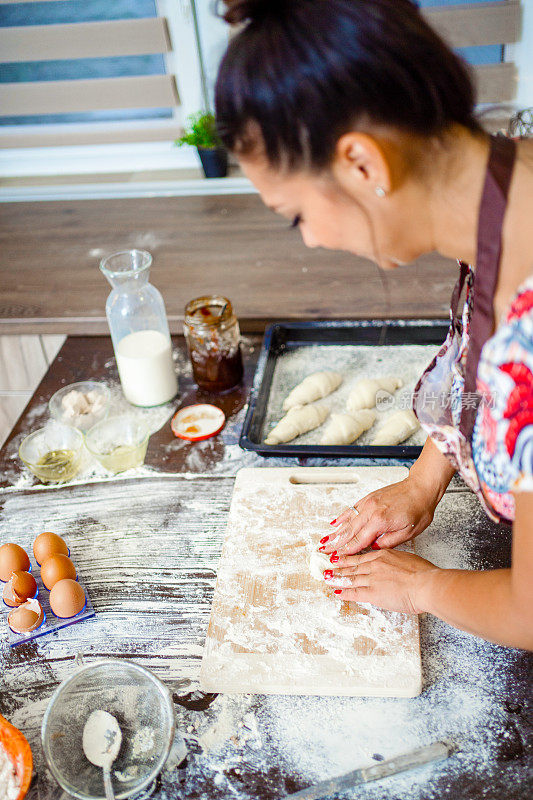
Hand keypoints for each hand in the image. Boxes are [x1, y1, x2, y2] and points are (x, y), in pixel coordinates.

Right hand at [319, 476, 437, 556]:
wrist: (421, 488)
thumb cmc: (419, 508)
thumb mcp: (409, 532)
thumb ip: (389, 542)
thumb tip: (374, 548)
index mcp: (380, 521)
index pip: (359, 540)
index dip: (346, 551)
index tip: (337, 557)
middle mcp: (371, 510)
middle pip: (349, 531)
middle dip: (335, 542)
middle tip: (323, 550)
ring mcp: (368, 502)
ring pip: (348, 520)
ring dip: (335, 531)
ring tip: (325, 540)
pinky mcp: (369, 497)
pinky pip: (352, 509)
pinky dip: (342, 517)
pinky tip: (335, 522)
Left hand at [323, 549, 437, 613]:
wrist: (425, 584)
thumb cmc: (423, 573)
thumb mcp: (408, 559)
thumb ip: (397, 561)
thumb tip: (395, 564)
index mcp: (384, 555)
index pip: (362, 557)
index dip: (349, 558)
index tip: (341, 557)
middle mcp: (375, 565)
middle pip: (352, 566)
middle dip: (338, 567)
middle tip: (328, 566)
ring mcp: (372, 579)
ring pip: (350, 577)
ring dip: (337, 578)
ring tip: (327, 578)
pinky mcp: (373, 593)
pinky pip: (354, 592)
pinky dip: (344, 592)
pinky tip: (337, 591)